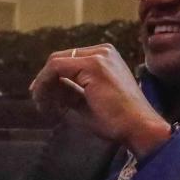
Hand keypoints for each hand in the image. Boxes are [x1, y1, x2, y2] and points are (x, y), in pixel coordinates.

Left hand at [29, 44, 170, 156]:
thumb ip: (70, 91)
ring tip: (45, 107)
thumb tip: (49, 89)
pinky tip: (46, 103)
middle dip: (44, 82)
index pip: (69, 61)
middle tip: (41, 103)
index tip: (43, 98)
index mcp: (106, 57)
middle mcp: (103, 51)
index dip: (50, 79)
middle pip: (60, 59)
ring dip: (43, 85)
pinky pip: (56, 67)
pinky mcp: (93, 65)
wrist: (139, 127)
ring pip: (55, 62)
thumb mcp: (88, 101)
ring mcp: (99, 56)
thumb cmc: (118, 120)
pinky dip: (44, 84)